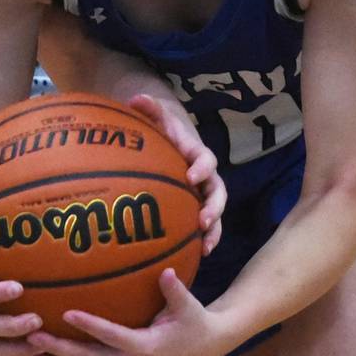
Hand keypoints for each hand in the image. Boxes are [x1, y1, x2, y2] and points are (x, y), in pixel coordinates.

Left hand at [24, 269, 235, 355]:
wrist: (199, 350)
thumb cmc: (193, 322)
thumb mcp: (189, 307)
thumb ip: (176, 291)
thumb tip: (167, 272)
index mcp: (145, 347)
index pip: (113, 336)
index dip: (91, 325)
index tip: (67, 312)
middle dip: (59, 349)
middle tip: (32, 336)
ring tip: (24, 354)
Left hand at [128, 92, 224, 253]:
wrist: (170, 135)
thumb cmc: (162, 127)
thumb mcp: (157, 115)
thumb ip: (150, 108)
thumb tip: (137, 98)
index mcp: (196, 152)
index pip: (205, 158)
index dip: (202, 167)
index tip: (191, 176)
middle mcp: (205, 173)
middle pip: (218, 191)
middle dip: (214, 207)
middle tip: (203, 221)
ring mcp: (203, 191)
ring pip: (216, 212)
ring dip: (214, 229)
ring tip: (207, 248)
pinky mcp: (196, 204)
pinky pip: (206, 224)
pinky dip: (204, 239)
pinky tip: (197, 257)